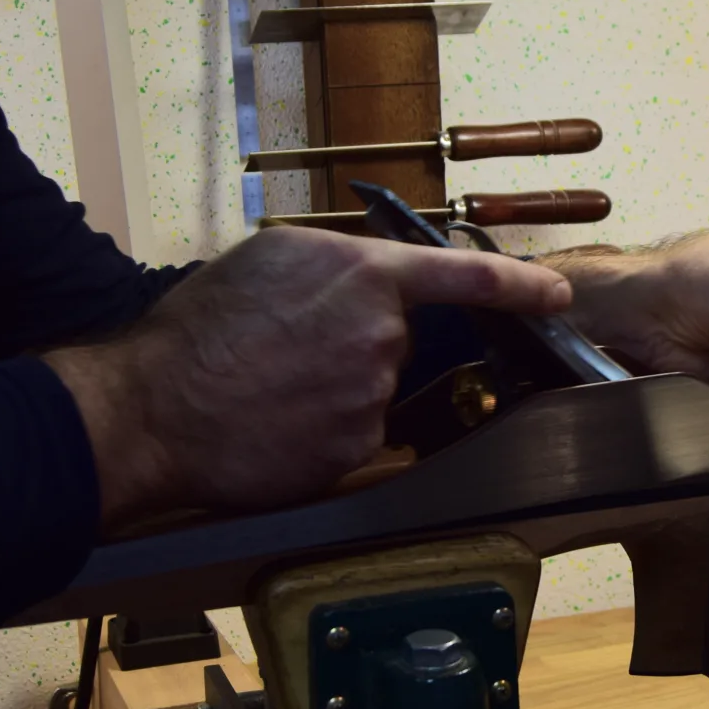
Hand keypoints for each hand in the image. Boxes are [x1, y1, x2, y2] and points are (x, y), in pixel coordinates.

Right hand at [43, 227, 570, 531]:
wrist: (153, 408)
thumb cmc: (201, 328)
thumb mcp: (269, 258)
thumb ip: (338, 262)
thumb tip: (374, 276)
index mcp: (364, 275)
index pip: (466, 278)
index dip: (519, 285)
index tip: (555, 296)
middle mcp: (381, 335)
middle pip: (400, 341)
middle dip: (359, 343)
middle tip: (290, 349)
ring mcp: (371, 396)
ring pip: (375, 389)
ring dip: (337, 388)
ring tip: (271, 385)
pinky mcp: (355, 450)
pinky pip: (356, 435)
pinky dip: (322, 430)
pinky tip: (277, 422)